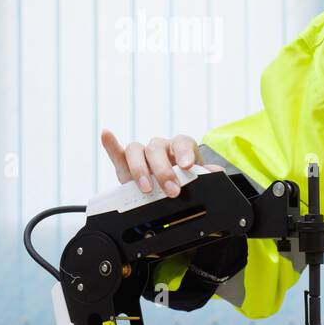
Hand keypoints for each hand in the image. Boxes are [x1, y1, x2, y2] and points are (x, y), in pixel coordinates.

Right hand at [100, 129, 221, 197]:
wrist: (171, 189)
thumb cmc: (186, 181)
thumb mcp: (199, 180)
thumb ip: (207, 176)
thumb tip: (216, 172)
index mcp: (180, 148)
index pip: (182, 143)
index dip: (184, 153)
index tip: (187, 166)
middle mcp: (160, 147)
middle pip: (157, 149)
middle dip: (164, 171)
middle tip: (172, 191)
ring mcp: (142, 154)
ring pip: (137, 150)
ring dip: (141, 170)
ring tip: (147, 188)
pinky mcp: (125, 164)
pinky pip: (118, 151)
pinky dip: (111, 144)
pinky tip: (107, 134)